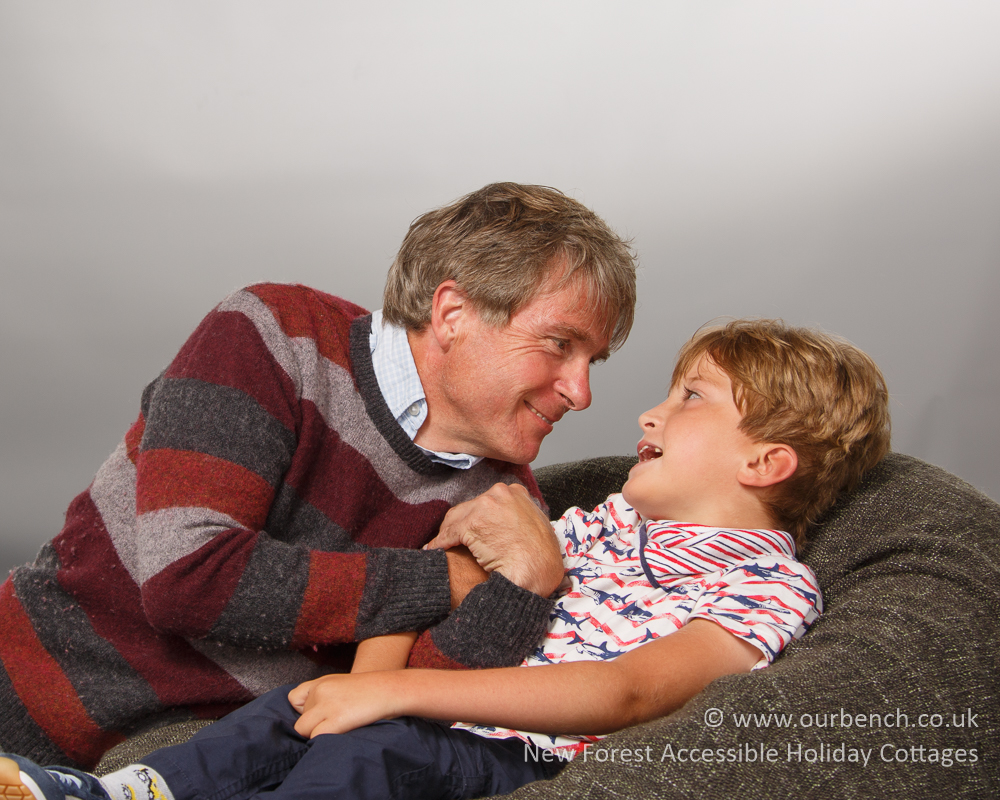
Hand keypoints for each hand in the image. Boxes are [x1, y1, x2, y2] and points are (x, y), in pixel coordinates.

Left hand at [289, 674, 397, 737]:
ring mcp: (326, 704)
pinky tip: (341, 734)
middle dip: (313, 726)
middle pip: (300, 720)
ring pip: (304, 730)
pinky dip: (325, 741)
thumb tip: (308, 720)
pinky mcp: (336, 719)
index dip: (303, 711)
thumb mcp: (342, 686)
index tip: (318, 716)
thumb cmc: (370, 692)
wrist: (391, 689)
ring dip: (318, 735)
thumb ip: (324, 696)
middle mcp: (320, 690)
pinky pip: (316, 737)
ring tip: (338, 730)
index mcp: (321, 682)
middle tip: (335, 723)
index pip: (294, 698)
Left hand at [426, 483, 562, 596]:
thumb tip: (511, 525)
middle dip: (461, 524)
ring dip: (448, 533)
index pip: (488, 501)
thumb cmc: (542, 557)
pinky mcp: (472, 523)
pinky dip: (440, 543)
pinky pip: (449, 534)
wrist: (537, 570)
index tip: (475, 530)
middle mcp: (500, 494)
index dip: (479, 517)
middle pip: (470, 507)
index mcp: (516, 493)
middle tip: (454, 540)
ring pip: (457, 519)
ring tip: (441, 545)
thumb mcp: (538, 527)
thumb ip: (521, 518)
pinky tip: (436, 550)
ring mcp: (485, 506)